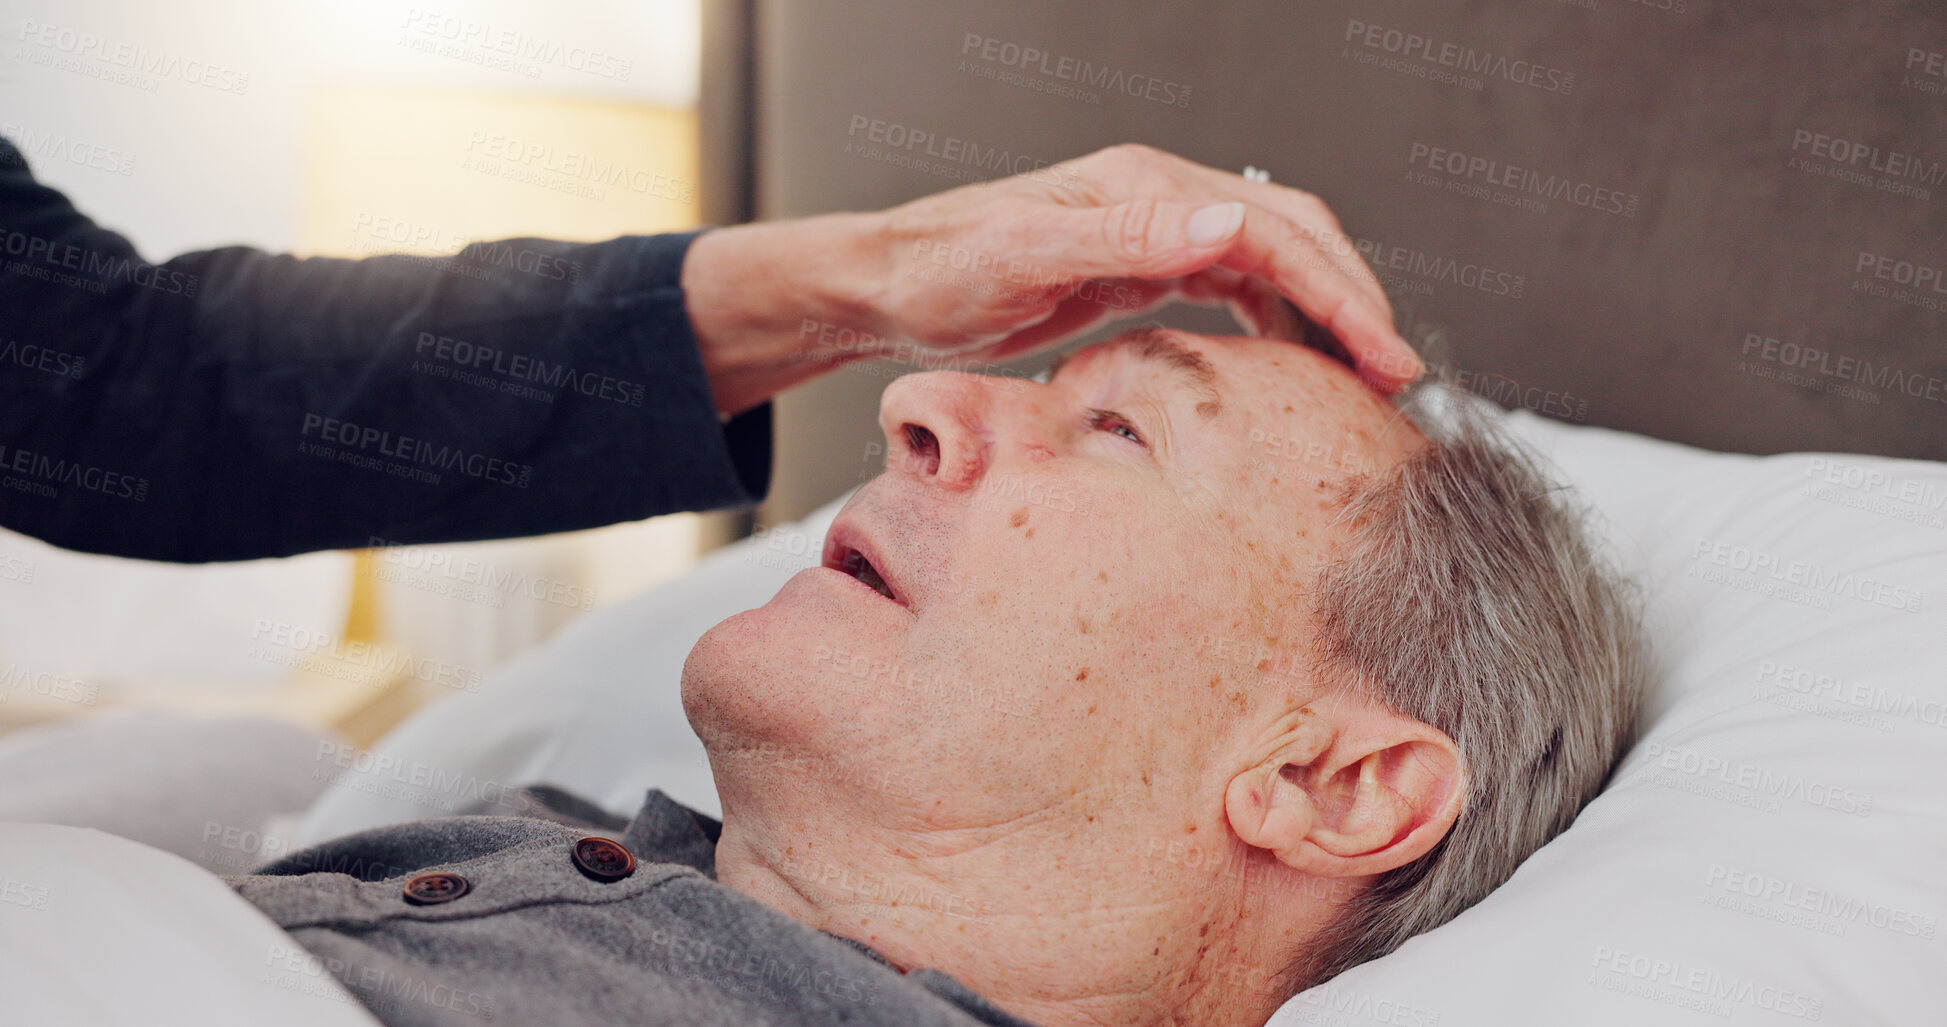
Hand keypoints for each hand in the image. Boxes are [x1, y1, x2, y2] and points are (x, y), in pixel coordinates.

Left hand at [856, 144, 1418, 390]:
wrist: (888, 287)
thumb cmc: (939, 273)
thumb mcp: (1025, 256)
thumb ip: (1125, 240)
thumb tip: (1226, 223)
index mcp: (1144, 188)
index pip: (1273, 232)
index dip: (1338, 291)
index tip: (1384, 350)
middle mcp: (1157, 199)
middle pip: (1290, 237)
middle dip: (1351, 299)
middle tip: (1395, 371)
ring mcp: (1150, 230)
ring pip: (1268, 261)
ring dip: (1321, 311)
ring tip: (1360, 373)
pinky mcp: (1137, 265)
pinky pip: (1231, 285)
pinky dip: (1274, 318)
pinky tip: (1288, 359)